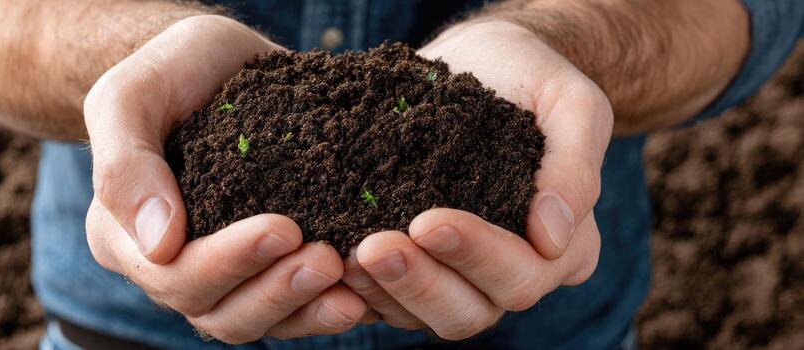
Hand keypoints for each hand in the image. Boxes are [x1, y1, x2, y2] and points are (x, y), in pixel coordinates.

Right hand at [83, 15, 367, 342]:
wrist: (216, 62)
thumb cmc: (170, 70)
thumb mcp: (131, 96)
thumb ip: (126, 164)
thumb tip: (159, 245)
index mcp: (123, 236)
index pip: (171, 275)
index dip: (227, 263)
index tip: (284, 228)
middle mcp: (168, 266)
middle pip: (216, 311)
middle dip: (275, 290)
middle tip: (328, 259)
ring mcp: (219, 271)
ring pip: (254, 320)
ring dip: (303, 307)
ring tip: (349, 285)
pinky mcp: (262, 265)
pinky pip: (288, 307)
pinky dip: (321, 306)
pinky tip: (360, 294)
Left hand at [342, 21, 610, 338]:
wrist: (483, 60)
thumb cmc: (532, 77)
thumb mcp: (570, 101)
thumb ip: (574, 163)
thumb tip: (552, 235)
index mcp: (562, 245)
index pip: (524, 272)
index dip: (477, 254)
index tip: (428, 221)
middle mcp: (511, 271)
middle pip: (470, 310)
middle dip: (420, 281)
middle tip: (373, 248)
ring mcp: (461, 275)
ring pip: (424, 314)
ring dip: (384, 290)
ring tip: (346, 255)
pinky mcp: (418, 267)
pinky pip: (389, 299)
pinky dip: (362, 287)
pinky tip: (333, 256)